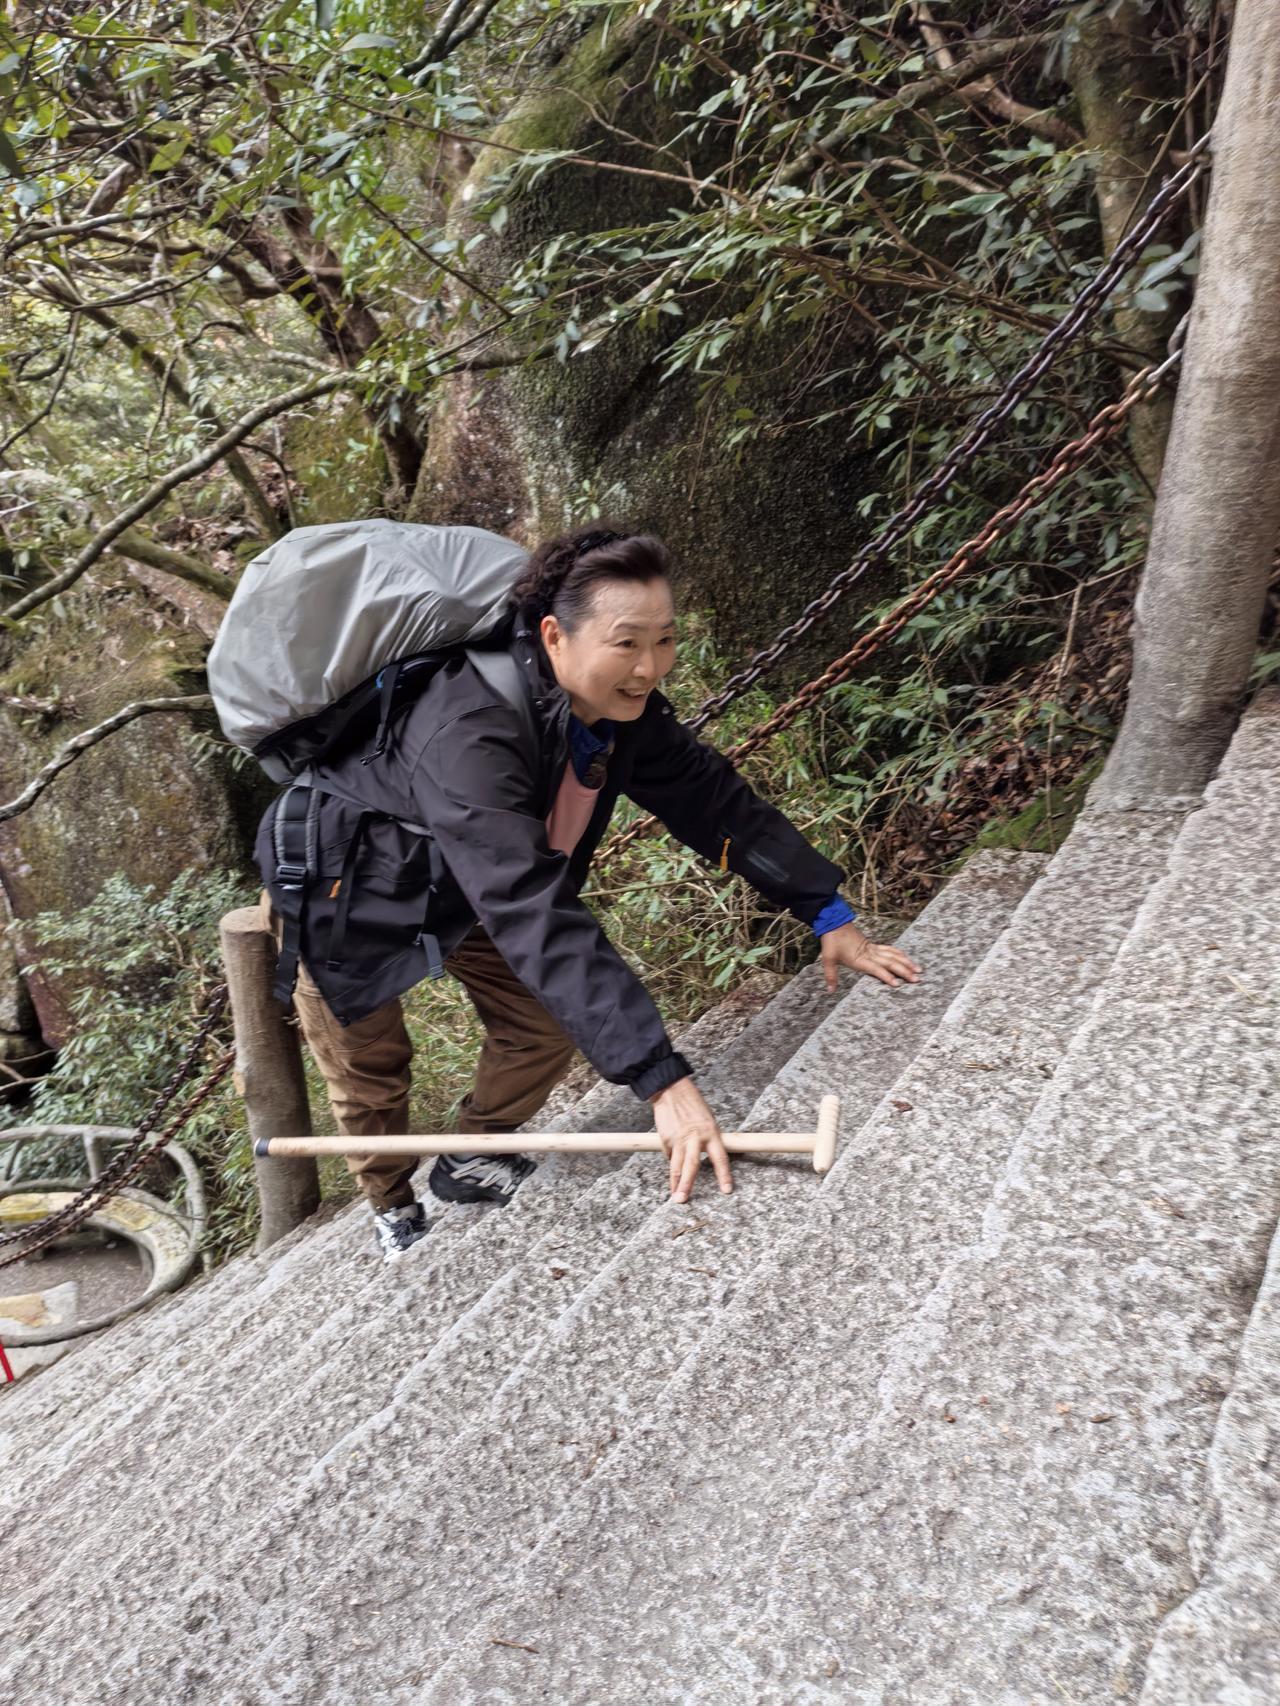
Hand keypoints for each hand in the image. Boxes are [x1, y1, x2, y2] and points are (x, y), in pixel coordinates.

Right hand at [649, 1075, 732, 1202]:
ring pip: (676, 1165)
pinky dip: (672, 1162)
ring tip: (675, 1196)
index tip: (726, 1190)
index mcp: (710, 1132)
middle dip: (687, 1184)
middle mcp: (694, 1138)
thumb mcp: (708, 1121)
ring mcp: (677, 1139)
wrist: (671, 1091)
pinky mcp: (665, 1139)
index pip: (719, 1158)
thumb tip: (707, 1157)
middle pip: (691, 1165)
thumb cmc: (693, 1105)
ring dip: (675, 1183)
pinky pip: (670, 1156)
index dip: (723, 1175)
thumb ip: (708, 1140)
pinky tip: (673, 1168)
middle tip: (683, 1200)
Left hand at [819, 921, 921, 993]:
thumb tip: (829, 991)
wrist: (834, 922)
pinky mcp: (874, 945)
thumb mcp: (827, 959)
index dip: (887, 976)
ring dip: (906, 962)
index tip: (898, 984)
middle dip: (904, 971)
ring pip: (893, 956)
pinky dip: (900, 954)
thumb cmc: (832, 941)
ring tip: (919, 970)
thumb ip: (830, 976)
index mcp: (859, 959)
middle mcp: (869, 954)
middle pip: (890, 963)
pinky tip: (907, 958)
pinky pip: (890, 950)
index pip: (876, 969)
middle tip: (916, 979)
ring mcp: (873, 949)